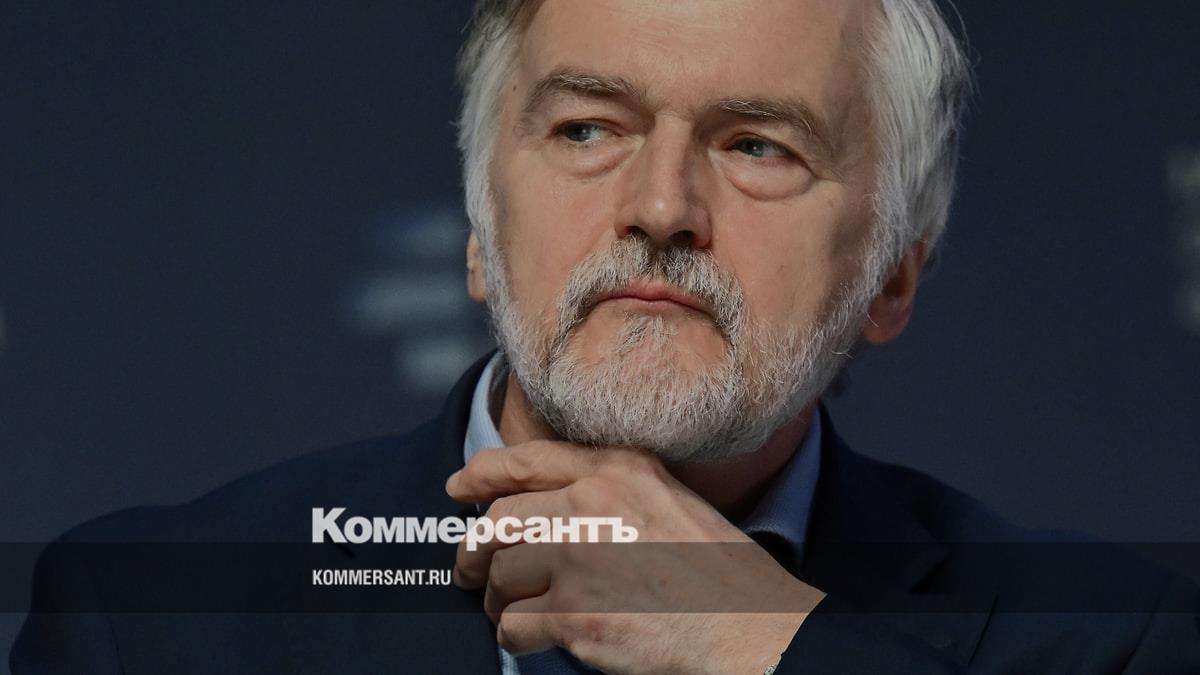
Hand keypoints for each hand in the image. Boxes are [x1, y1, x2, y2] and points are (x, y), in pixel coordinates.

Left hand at [446, 441, 824, 673]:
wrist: (752, 628)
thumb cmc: (719, 572)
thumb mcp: (669, 500)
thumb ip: (611, 491)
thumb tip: (544, 510)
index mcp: (620, 469)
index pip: (529, 461)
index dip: (482, 473)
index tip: (457, 486)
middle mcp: (593, 504)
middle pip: (501, 521)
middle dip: (476, 550)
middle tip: (471, 570)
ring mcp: (581, 560)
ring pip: (502, 575)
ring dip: (498, 599)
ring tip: (512, 611)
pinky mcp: (577, 616)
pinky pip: (514, 624)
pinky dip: (514, 635)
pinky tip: (532, 639)